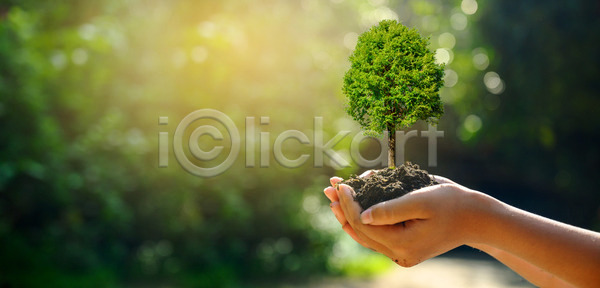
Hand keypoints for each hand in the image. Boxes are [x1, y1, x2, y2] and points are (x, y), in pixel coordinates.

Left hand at [324, 174, 487, 266]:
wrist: (474, 218)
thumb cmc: (451, 203)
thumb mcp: (422, 200)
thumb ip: (391, 208)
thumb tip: (362, 215)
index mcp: (403, 244)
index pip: (364, 224)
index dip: (349, 204)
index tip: (342, 184)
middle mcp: (399, 254)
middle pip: (360, 231)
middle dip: (343, 207)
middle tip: (328, 187)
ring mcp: (400, 253)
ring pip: (365, 235)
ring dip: (348, 214)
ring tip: (333, 196)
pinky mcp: (402, 247)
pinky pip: (375, 235)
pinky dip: (362, 219)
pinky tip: (351, 207)